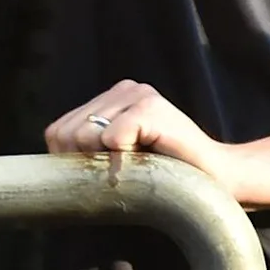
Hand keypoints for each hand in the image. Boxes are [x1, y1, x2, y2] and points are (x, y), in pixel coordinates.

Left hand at [46, 81, 238, 194]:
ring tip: (139, 165)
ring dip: (108, 162)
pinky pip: (112, 139)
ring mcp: (138, 94)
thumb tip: (49, 162)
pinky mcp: (150, 107)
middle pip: (66, 133)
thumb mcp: (122, 157)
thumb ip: (90, 148)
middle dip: (86, 163)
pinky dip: (124, 160)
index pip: (59, 131)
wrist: (221, 181)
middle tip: (124, 173)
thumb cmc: (172, 177)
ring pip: (86, 136)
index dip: (71, 161)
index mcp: (114, 98)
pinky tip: (151, 161)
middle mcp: (125, 88)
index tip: (106, 173)